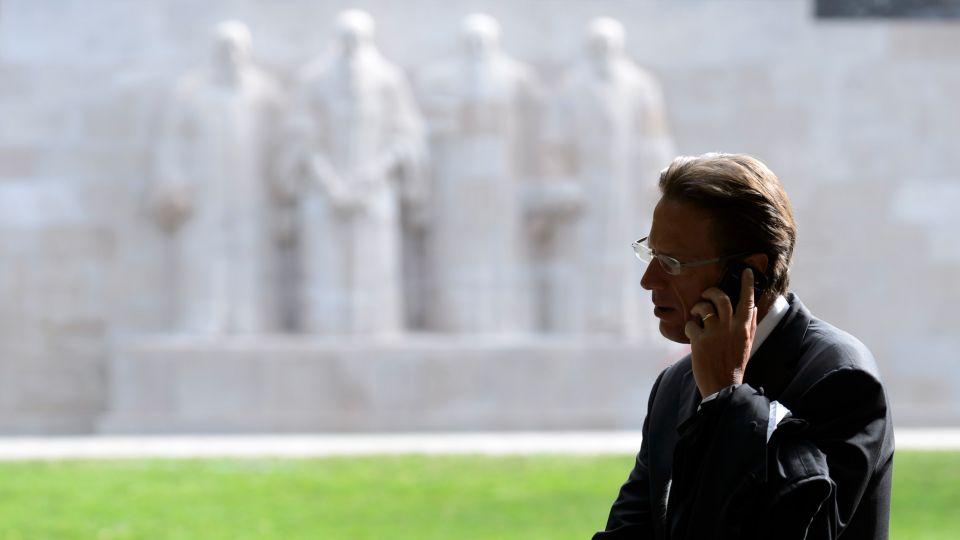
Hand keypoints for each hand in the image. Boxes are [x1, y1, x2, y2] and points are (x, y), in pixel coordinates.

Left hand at [684, 268, 758, 397]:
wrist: (723, 386)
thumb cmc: (734, 364)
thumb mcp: (746, 343)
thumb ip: (748, 324)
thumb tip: (752, 306)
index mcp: (744, 327)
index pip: (748, 300)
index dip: (747, 283)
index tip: (746, 271)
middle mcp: (731, 327)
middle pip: (721, 298)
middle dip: (711, 292)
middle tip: (706, 294)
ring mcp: (715, 333)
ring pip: (703, 307)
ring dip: (697, 308)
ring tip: (697, 315)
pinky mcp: (700, 341)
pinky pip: (690, 323)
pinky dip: (689, 326)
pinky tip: (693, 334)